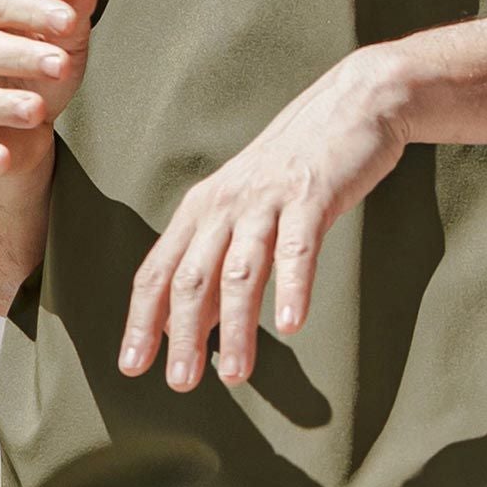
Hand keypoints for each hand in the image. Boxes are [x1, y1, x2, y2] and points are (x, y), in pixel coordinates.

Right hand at [0, 0, 96, 176]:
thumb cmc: (40, 63)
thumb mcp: (62, 36)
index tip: (69, 22)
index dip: (33, 12)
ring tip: (37, 111)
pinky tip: (1, 160)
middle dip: (20, 57)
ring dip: (0, 104)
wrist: (24, 120)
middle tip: (59, 66)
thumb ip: (70, 6)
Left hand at [116, 52, 408, 389]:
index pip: (159, 270)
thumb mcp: (246, 206)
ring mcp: (268, 198)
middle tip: (182, 383)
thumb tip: (195, 325)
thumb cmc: (297, 164)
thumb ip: (220, 258)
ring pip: (241, 270)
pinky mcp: (312, 195)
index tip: (133, 366)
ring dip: (234, 326)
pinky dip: (293, 287)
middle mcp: (226, 203)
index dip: (143, 320)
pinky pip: (299, 248)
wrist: (353, 103)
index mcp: (203, 207)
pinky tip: (290, 325)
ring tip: (235, 375)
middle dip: (182, 334)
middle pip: (192, 277)